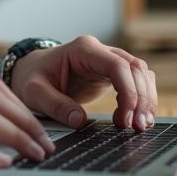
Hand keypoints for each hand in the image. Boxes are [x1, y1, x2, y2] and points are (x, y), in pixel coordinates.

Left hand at [9, 35, 156, 130]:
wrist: (30, 71)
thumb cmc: (32, 77)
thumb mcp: (34, 92)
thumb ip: (55, 105)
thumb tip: (79, 121)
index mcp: (83, 49)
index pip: (117, 65)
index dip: (128, 91)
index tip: (127, 118)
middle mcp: (99, 51)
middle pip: (135, 68)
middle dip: (141, 98)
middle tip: (138, 126)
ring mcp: (107, 60)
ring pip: (141, 73)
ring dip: (146, 99)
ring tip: (140, 126)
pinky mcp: (111, 73)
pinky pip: (136, 81)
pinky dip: (141, 99)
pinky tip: (135, 119)